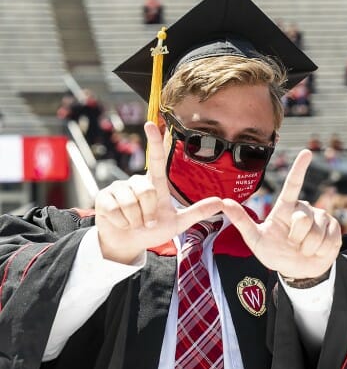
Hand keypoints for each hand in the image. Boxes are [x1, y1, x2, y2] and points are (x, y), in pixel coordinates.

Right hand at [94, 121, 222, 264]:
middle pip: (146, 192)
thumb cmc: (153, 230)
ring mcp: (117, 188)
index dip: (154, 142)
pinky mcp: (103, 197)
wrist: (130, 243)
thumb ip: (198, 212)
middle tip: (148, 222)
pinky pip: (116, 210)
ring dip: (136, 220)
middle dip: (149, 214)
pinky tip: (122, 223)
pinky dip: (123, 223)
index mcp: (154, 183)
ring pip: (131, 203)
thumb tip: (221, 202)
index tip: (151, 125)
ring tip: (135, 223)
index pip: (155, 159)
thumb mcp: (178, 222)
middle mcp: (135, 181)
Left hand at [221, 150, 341, 281]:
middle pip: (302, 219)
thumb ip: (241, 221)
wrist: (298, 270)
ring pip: (316, 233)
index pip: (293, 185)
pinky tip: (317, 250)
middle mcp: (305, 208)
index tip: (307, 152)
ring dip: (308, 248)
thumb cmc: (275, 253)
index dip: (299, 168)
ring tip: (304, 248)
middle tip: (293, 244)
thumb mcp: (255, 240)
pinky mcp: (335, 228)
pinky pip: (329, 240)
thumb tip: (224, 202)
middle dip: (296, 238)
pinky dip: (320, 251)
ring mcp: (322, 217)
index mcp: (286, 207)